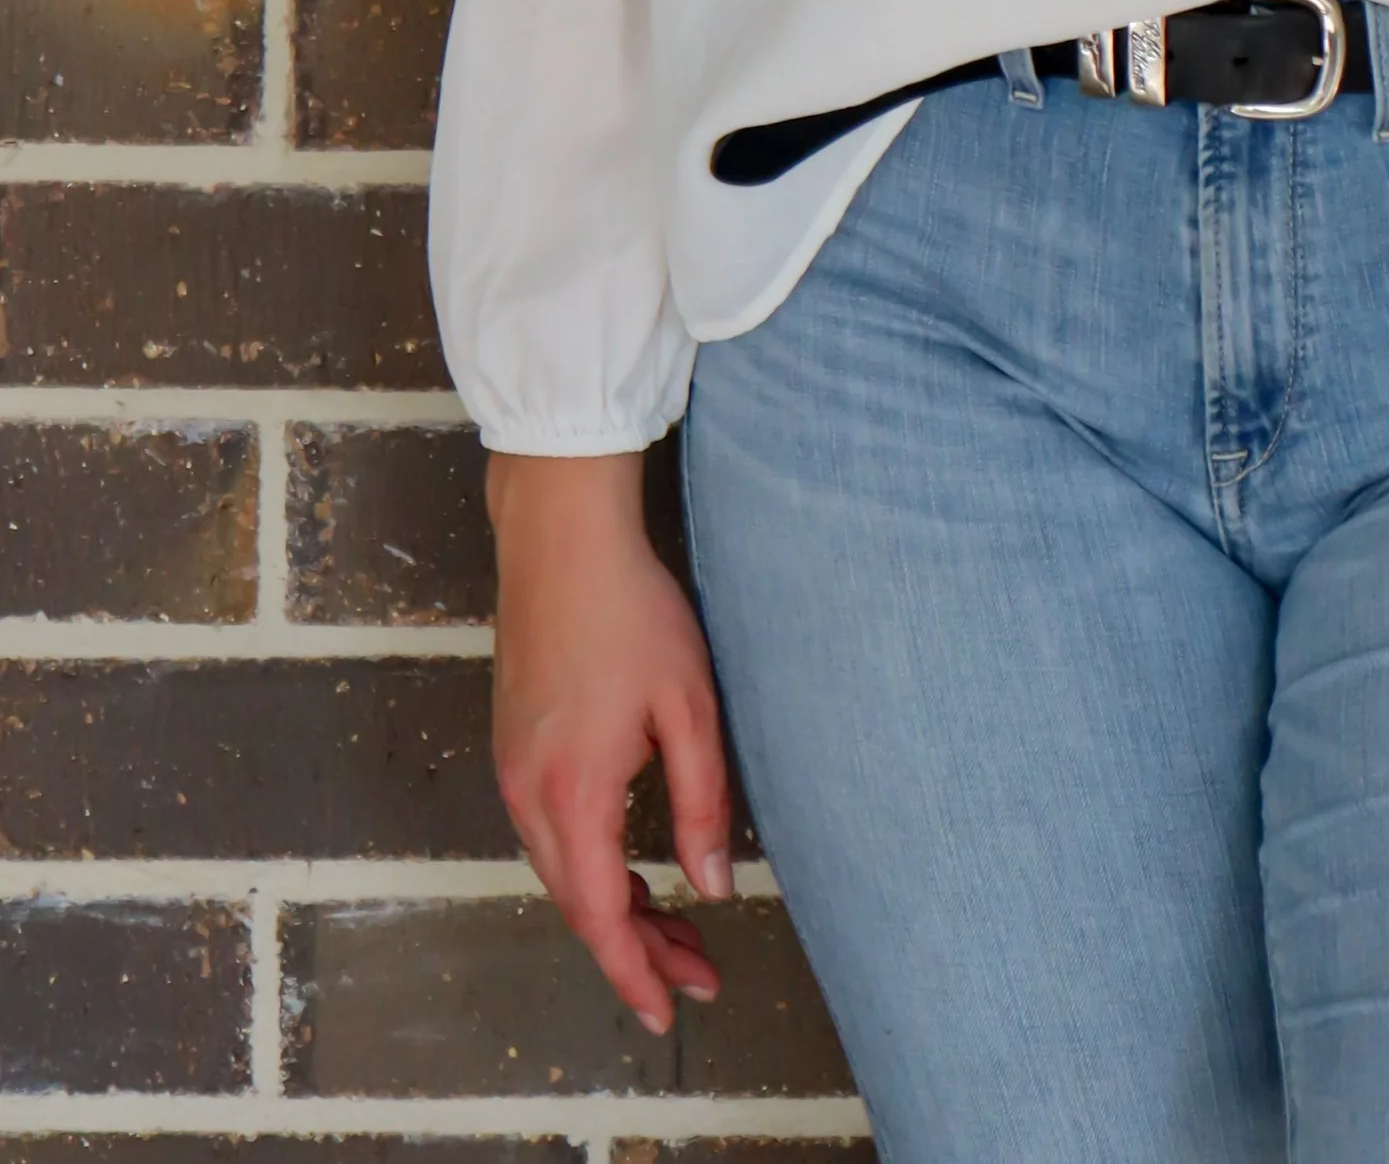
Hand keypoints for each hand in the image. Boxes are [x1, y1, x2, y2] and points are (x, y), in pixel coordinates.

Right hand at [487, 449, 732, 1034]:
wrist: (559, 539)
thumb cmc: (631, 612)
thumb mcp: (687, 706)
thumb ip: (702, 802)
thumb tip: (714, 885)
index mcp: (572, 793)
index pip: (602, 915)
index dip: (636, 971)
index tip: (671, 1011)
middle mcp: (528, 795)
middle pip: (579, 904)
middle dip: (637, 949)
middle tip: (699, 970)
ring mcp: (512, 771)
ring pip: (562, 873)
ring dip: (615, 909)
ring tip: (678, 928)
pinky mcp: (513, 747)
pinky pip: (550, 836)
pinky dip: (591, 868)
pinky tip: (632, 868)